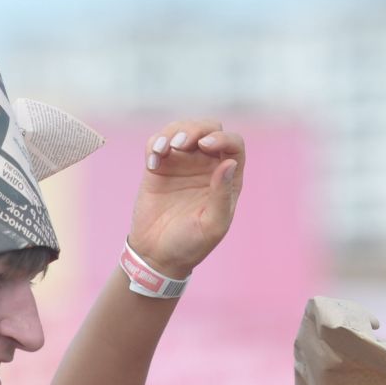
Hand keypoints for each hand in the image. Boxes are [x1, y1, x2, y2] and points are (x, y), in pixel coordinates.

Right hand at [127, 118, 244, 278]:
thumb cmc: (191, 245)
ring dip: (174, 131)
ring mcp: (182, 164)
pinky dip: (155, 144)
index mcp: (226, 179)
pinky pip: (158, 143)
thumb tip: (229, 162)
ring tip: (165, 149)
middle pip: (209, 128)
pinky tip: (152, 161)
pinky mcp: (159, 167)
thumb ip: (222, 195)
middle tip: (182, 144)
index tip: (206, 145)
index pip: (233, 145)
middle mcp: (206, 166)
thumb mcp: (213, 225)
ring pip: (182, 129)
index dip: (223, 138)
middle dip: (196, 129)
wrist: (158, 255)